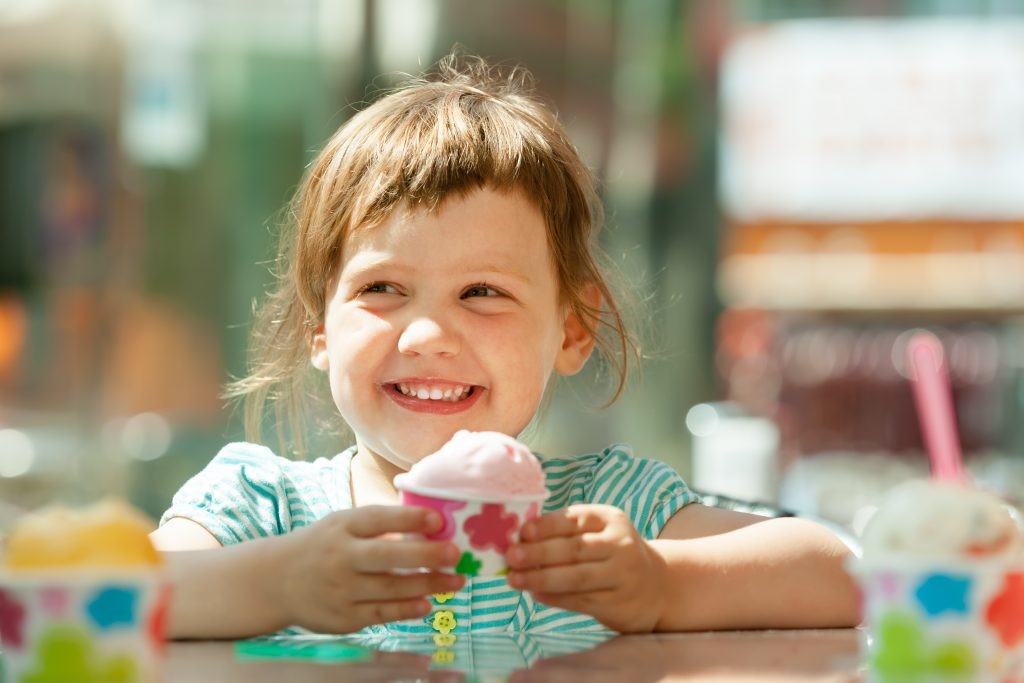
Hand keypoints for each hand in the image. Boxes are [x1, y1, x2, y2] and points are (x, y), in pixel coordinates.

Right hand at [277, 506, 464, 633]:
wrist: (277, 581)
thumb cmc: (324, 545)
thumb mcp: (343, 524)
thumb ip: (379, 525)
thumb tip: (431, 525)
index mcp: (342, 526)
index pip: (378, 519)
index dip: (409, 519)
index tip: (438, 521)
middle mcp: (340, 557)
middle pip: (386, 556)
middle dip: (424, 556)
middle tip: (455, 554)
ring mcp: (341, 589)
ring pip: (390, 588)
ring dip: (428, 585)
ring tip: (456, 581)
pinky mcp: (343, 617)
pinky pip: (381, 613)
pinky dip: (407, 610)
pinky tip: (428, 604)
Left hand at [505, 504, 666, 632]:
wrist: (656, 586)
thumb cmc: (612, 553)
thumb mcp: (599, 532)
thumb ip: (566, 532)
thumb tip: (520, 538)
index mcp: (610, 519)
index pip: (575, 519)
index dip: (547, 526)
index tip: (522, 532)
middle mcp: (620, 545)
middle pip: (574, 549)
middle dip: (539, 553)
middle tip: (512, 557)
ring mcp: (621, 575)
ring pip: (576, 578)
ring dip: (541, 578)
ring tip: (515, 579)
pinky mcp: (618, 603)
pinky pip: (581, 600)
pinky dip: (555, 598)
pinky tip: (535, 594)